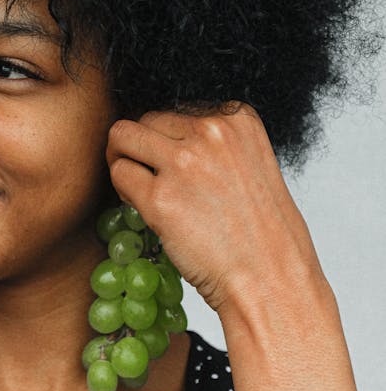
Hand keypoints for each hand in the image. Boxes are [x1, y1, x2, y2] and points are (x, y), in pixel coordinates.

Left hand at [105, 103, 325, 315]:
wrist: (272, 281)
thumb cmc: (264, 236)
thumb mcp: (252, 167)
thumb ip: (215, 147)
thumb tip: (166, 140)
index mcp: (238, 119)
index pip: (178, 110)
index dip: (169, 140)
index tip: (175, 167)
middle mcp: (211, 131)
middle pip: (147, 119)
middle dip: (141, 148)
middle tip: (148, 178)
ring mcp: (183, 163)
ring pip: (122, 137)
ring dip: (122, 161)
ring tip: (138, 189)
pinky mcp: (160, 198)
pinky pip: (119, 176)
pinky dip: (122, 192)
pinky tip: (143, 210)